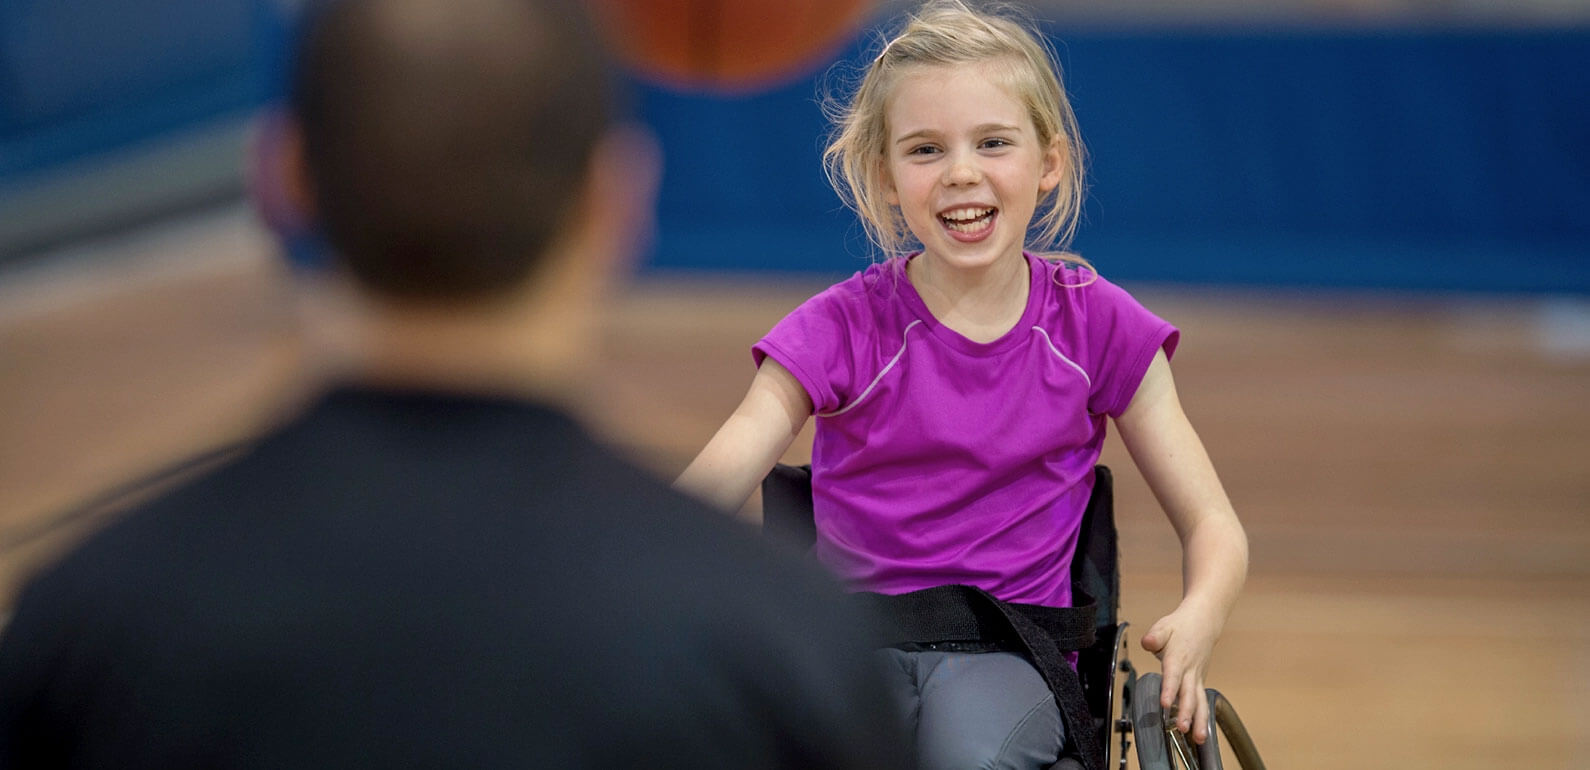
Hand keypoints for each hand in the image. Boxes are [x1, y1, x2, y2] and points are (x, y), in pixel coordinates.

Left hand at [1139, 603, 1222, 743]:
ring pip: (1200, 702)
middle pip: (1189, 694)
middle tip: (1182, 728)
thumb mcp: (1164, 626)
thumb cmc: (1181, 627)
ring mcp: (1197, 678)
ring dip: (1200, 721)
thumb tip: (1147, 642)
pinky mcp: (1199, 683)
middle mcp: (1190, 671)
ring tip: (1199, 738)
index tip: (1165, 703)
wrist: (1204, 622)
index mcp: (1178, 658)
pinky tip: (1201, 734)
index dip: (1169, 690)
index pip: (1173, 676)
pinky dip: (1203, 718)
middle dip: (1186, 712)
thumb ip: (1154, 636)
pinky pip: (1202, 702)